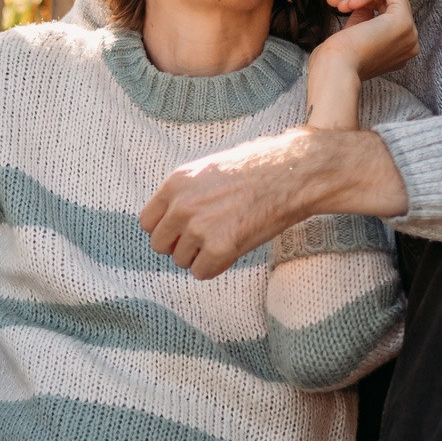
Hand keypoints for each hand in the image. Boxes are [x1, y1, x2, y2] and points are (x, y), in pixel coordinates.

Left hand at [140, 126, 408, 278]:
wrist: (294, 172)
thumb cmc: (259, 168)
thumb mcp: (210, 170)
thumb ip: (186, 193)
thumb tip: (172, 220)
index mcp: (176, 183)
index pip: (147, 222)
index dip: (166, 229)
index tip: (183, 231)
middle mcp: (181, 205)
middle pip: (160, 245)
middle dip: (180, 246)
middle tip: (206, 239)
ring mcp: (199, 227)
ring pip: (182, 261)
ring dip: (201, 256)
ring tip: (226, 239)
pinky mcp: (221, 247)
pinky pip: (202, 272)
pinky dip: (216, 267)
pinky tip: (233, 251)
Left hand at [314, 0, 416, 77]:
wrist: (335, 71)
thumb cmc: (334, 61)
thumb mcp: (352, 35)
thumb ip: (362, 19)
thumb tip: (360, 1)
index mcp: (397, 52)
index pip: (384, 16)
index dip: (361, 5)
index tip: (336, 6)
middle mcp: (408, 44)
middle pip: (387, 5)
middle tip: (333, 1)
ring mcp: (410, 34)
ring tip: (339, 5)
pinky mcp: (404, 22)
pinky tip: (351, 3)